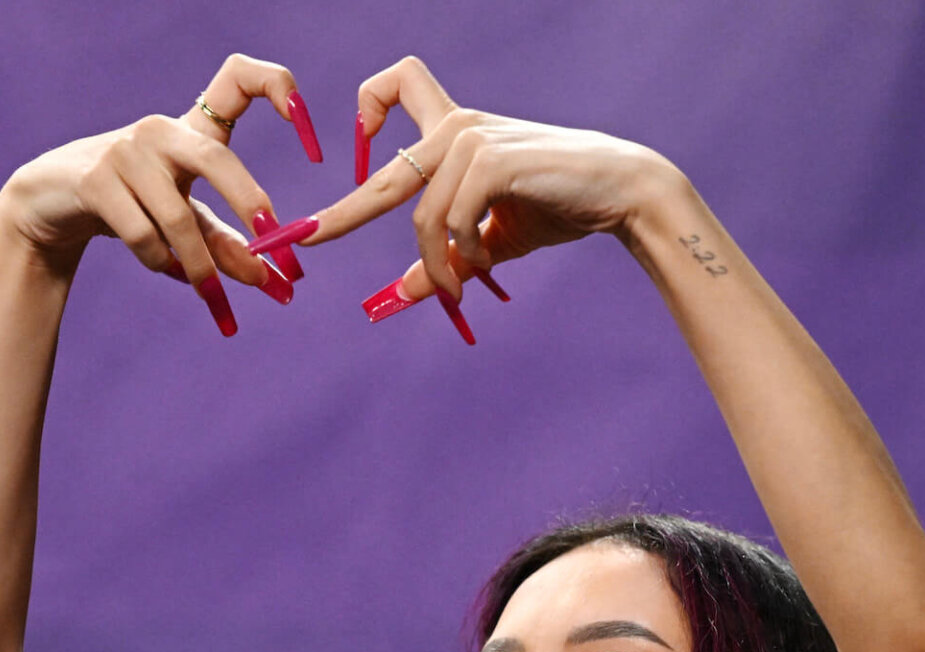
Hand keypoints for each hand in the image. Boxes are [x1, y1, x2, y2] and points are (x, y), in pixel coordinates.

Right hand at [0, 53, 322, 332]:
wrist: (51, 205)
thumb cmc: (131, 206)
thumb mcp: (185, 221)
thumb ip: (229, 246)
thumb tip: (278, 284)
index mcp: (191, 129)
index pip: (238, 79)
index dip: (277, 86)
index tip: (303, 116)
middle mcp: (161, 130)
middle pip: (217, 159)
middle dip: (248, 202)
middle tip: (272, 240)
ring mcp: (125, 151)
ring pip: (178, 219)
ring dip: (200, 266)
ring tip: (212, 296)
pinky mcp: (95, 180)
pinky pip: (143, 235)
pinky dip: (161, 263)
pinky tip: (168, 271)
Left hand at [268, 56, 686, 307]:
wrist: (618, 191)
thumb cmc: (557, 206)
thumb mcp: (491, 237)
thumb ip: (447, 257)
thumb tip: (402, 294)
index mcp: (453, 127)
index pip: (396, 85)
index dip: (368, 106)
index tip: (355, 145)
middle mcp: (456, 124)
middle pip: (384, 173)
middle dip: (344, 214)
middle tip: (305, 241)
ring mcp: (472, 138)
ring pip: (422, 215)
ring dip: (436, 263)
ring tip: (457, 292)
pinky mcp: (491, 159)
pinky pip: (453, 221)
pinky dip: (463, 255)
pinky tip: (481, 268)